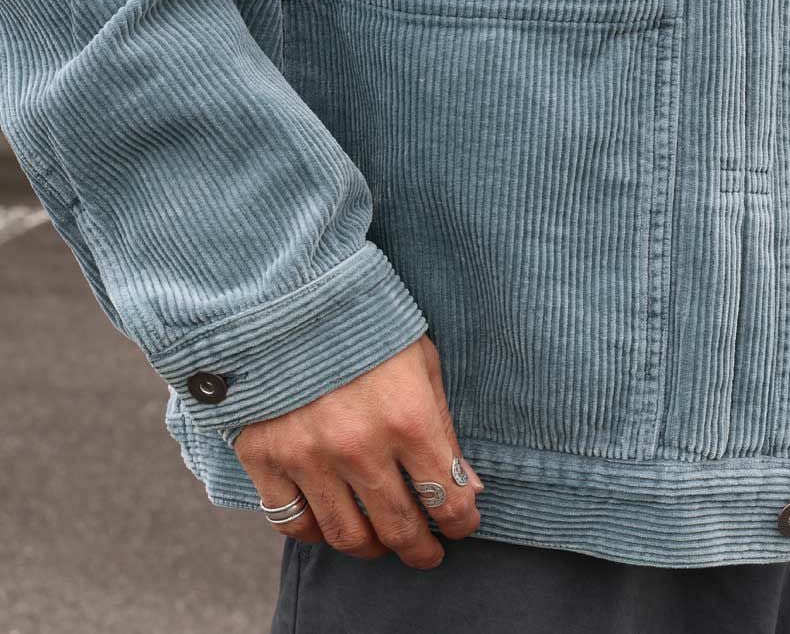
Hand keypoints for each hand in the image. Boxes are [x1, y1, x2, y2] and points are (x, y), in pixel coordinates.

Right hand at [234, 334, 483, 568]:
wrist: (286, 296)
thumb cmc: (364, 325)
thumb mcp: (419, 361)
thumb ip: (443, 426)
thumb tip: (466, 488)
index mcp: (408, 418)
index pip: (447, 500)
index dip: (462, 522)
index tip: (462, 524)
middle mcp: (359, 446)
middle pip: (400, 529)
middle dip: (422, 549)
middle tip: (427, 552)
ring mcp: (308, 456)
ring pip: (346, 537)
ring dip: (372, 549)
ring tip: (381, 541)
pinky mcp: (264, 457)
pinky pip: (291, 522)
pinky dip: (315, 532)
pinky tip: (331, 522)